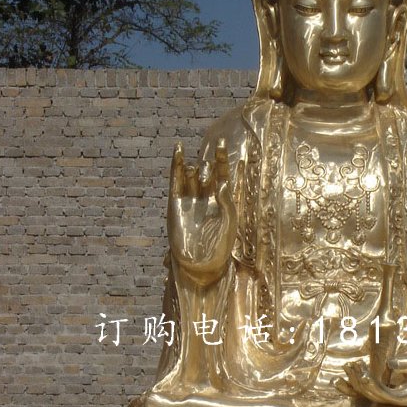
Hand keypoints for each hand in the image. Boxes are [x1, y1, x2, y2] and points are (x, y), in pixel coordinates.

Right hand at [167, 137, 236, 284]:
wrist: (201, 264)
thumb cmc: (220, 246)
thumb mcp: (229, 223)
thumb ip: (227, 202)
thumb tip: (222, 183)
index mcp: (223, 201)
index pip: (223, 174)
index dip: (222, 158)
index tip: (222, 143)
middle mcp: (206, 198)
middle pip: (208, 173)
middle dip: (209, 168)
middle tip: (209, 175)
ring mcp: (191, 199)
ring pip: (193, 174)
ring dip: (196, 168)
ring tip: (196, 164)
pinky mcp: (176, 202)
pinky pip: (176, 180)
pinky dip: (177, 164)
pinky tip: (179, 149)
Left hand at [337, 344, 406, 406]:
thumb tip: (390, 364)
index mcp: (405, 397)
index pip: (385, 395)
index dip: (373, 386)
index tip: (364, 374)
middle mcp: (395, 398)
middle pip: (373, 395)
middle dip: (361, 381)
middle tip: (353, 365)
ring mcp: (389, 392)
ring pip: (368, 391)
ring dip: (356, 380)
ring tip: (348, 365)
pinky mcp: (386, 385)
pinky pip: (368, 385)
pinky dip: (357, 380)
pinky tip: (344, 374)